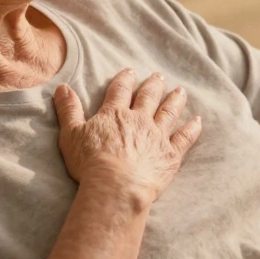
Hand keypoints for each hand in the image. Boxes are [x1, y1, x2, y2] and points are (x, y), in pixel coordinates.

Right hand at [53, 68, 201, 202]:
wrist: (116, 187)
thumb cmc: (90, 163)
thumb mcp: (71, 134)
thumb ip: (68, 110)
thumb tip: (62, 88)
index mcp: (115, 114)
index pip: (121, 90)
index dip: (126, 80)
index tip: (131, 72)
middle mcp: (139, 120)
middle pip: (149, 97)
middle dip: (154, 85)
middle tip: (159, 76)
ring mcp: (157, 136)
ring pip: (169, 112)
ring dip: (175, 100)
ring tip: (180, 91)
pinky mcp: (170, 155)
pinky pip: (184, 137)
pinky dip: (192, 128)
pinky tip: (197, 121)